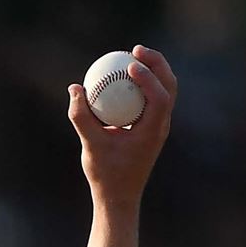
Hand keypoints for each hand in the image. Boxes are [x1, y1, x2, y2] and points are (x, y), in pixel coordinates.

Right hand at [68, 45, 177, 212]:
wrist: (119, 196)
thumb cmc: (105, 174)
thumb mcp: (90, 146)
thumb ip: (81, 117)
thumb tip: (75, 87)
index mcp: (153, 132)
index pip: (159, 98)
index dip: (148, 77)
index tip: (129, 64)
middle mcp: (161, 126)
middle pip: (170, 86)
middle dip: (157, 63)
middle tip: (135, 49)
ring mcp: (159, 126)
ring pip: (166, 90)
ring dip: (154, 70)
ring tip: (133, 56)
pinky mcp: (151, 127)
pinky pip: (152, 98)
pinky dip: (143, 84)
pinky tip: (123, 77)